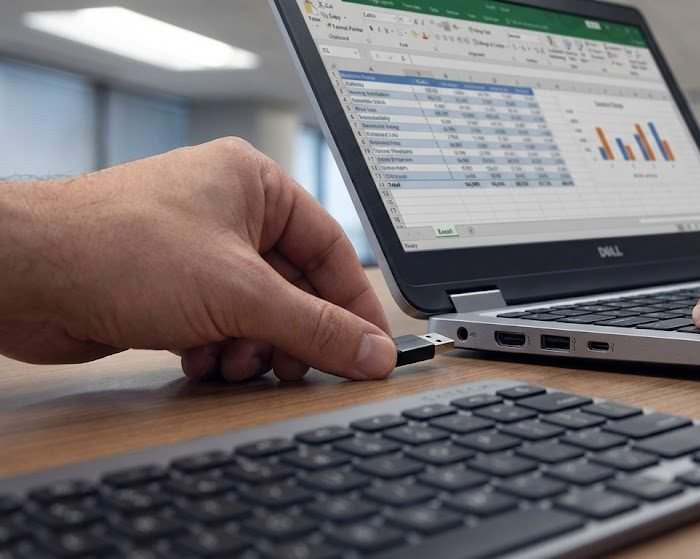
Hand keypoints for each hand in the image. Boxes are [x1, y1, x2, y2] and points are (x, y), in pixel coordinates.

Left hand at [0, 137, 395, 380]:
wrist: (24, 275)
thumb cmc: (119, 249)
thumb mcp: (241, 295)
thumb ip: (316, 328)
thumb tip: (372, 353)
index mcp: (256, 184)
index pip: (331, 248)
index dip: (354, 304)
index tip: (373, 348)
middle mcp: (229, 211)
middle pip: (295, 285)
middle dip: (293, 333)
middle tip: (298, 368)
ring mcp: (198, 249)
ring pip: (258, 311)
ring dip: (253, 347)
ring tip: (233, 362)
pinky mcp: (170, 285)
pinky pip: (221, 324)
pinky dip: (218, 349)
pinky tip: (198, 358)